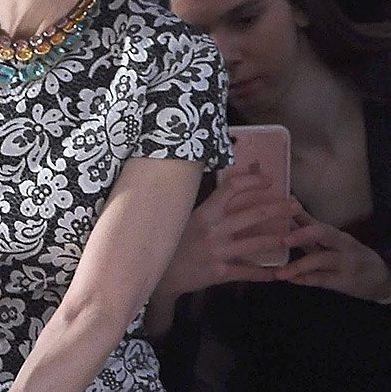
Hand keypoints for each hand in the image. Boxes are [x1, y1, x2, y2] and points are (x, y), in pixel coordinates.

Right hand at [154, 173, 290, 296]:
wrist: (159, 274)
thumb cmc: (173, 244)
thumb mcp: (186, 221)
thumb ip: (208, 211)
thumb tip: (230, 195)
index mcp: (203, 212)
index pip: (230, 188)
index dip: (252, 181)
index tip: (269, 180)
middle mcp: (212, 229)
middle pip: (253, 214)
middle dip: (279, 209)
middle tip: (295, 205)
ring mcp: (217, 252)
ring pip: (256, 243)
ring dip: (278, 238)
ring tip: (294, 235)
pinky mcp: (220, 272)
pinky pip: (248, 272)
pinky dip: (265, 273)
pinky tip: (279, 273)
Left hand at [273, 205, 390, 301]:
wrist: (379, 278)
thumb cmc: (347, 255)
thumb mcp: (331, 241)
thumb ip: (308, 226)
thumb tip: (287, 204)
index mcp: (335, 233)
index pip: (316, 221)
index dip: (297, 215)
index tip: (278, 210)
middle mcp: (342, 245)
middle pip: (323, 234)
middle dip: (302, 235)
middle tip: (282, 240)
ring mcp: (345, 263)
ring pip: (321, 260)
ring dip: (298, 265)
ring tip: (278, 272)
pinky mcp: (345, 282)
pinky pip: (323, 280)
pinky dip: (305, 280)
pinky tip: (289, 279)